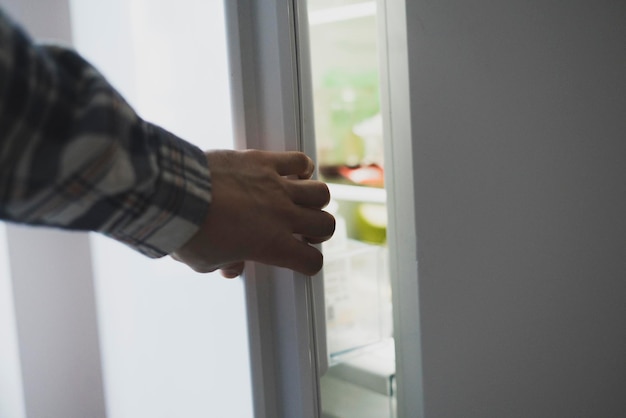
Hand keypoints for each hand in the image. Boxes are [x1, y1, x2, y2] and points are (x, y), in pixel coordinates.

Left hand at [171, 149, 334, 277]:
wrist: (176, 196)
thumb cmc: (189, 232)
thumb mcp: (207, 262)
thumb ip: (226, 264)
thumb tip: (232, 267)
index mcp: (272, 246)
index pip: (311, 261)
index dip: (309, 263)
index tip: (301, 260)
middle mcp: (282, 216)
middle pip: (325, 224)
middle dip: (319, 231)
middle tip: (306, 231)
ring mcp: (276, 187)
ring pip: (320, 192)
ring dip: (315, 200)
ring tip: (303, 201)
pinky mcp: (264, 162)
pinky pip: (298, 161)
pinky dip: (301, 166)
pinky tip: (295, 171)